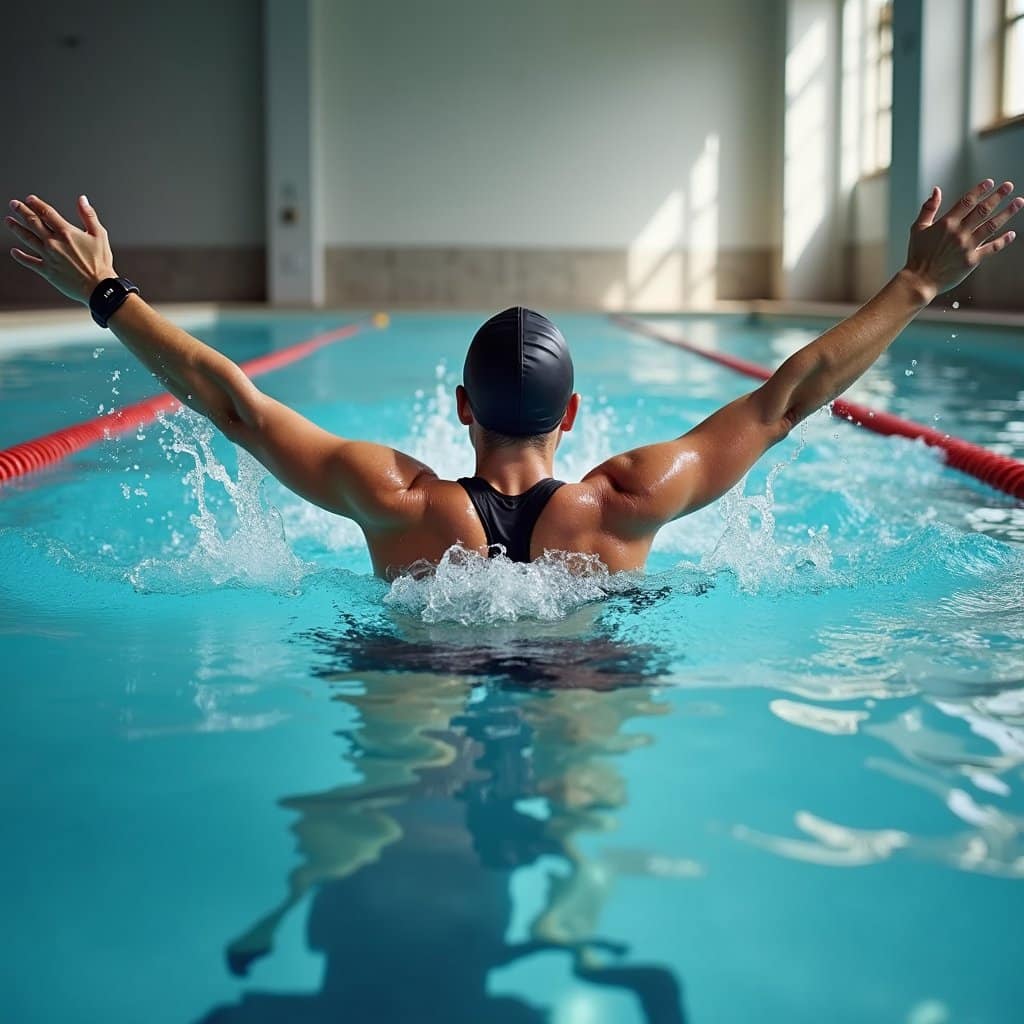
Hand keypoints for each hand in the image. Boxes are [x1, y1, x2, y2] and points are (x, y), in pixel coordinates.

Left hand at [5, 194, 115, 303]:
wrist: (98, 287)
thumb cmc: (101, 263)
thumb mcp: (100, 235)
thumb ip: (89, 216)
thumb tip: (82, 200)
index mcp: (66, 233)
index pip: (46, 213)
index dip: (36, 204)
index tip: (29, 199)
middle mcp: (54, 243)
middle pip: (33, 222)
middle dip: (22, 211)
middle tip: (14, 204)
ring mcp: (48, 256)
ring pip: (27, 238)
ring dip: (16, 228)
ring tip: (9, 221)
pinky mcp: (47, 270)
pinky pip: (29, 262)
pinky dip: (20, 256)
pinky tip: (14, 252)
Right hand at [903, 178, 1020, 299]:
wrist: (919, 280)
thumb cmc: (917, 256)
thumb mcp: (917, 229)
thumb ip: (928, 209)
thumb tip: (936, 191)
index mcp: (946, 223)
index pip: (967, 201)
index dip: (980, 190)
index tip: (989, 183)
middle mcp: (959, 233)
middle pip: (983, 210)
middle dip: (998, 196)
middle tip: (1008, 186)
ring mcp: (968, 246)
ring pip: (992, 225)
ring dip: (1007, 212)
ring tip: (1018, 202)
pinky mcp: (973, 260)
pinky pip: (992, 248)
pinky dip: (1003, 240)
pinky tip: (1011, 234)